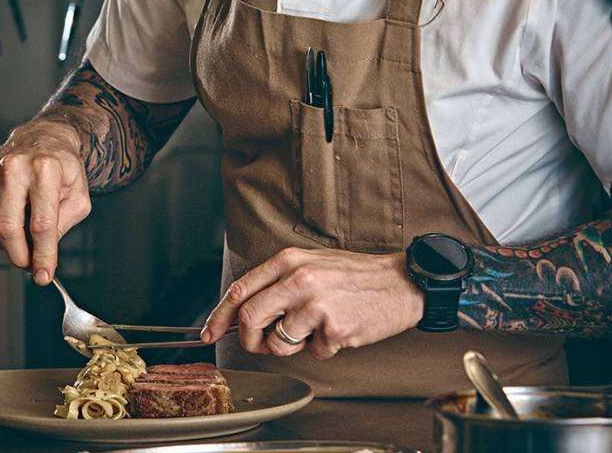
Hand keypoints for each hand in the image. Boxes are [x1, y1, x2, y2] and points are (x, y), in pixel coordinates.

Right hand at [0, 120, 90, 285]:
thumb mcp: (78, 198)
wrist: (44, 137)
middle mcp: (15, 165)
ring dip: (3, 244)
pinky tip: (6, 218)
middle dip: (18, 256)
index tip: (43, 275)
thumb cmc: (63, 169)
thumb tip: (41, 260)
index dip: (42, 256)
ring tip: (21, 237)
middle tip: (29, 264)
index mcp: (46, 168)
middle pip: (7, 228)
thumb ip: (60, 229)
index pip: (41, 224)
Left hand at [200, 247, 424, 358]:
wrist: (401, 282)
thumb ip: (278, 282)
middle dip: (248, 339)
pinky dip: (322, 348)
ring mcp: (316, 305)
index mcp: (288, 261)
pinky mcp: (335, 328)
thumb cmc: (353, 275)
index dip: (219, 315)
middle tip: (259, 344)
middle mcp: (298, 280)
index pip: (240, 290)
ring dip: (290, 346)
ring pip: (278, 342)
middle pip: (249, 318)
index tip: (209, 332)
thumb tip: (244, 310)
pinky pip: (314, 351)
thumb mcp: (310, 264)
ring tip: (312, 332)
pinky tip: (339, 331)